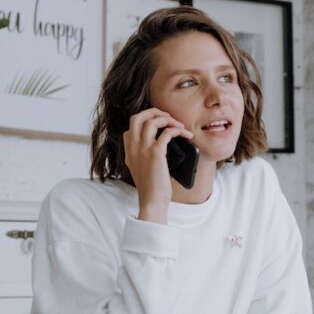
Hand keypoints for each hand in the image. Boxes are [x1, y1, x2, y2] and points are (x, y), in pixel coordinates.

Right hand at [122, 109, 192, 223]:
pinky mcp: (155, 153)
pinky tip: (185, 135)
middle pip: (138, 117)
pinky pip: (167, 132)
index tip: (158, 124)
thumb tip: (164, 142)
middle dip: (154, 112)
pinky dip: (177, 130)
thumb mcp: (142, 168)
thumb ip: (145, 154)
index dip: (145, 120)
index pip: (131, 126)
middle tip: (167, 117)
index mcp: (129, 151)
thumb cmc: (151, 187)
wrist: (152, 201)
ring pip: (152, 121)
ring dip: (168, 119)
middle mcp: (133, 147)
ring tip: (179, 125)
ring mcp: (143, 149)